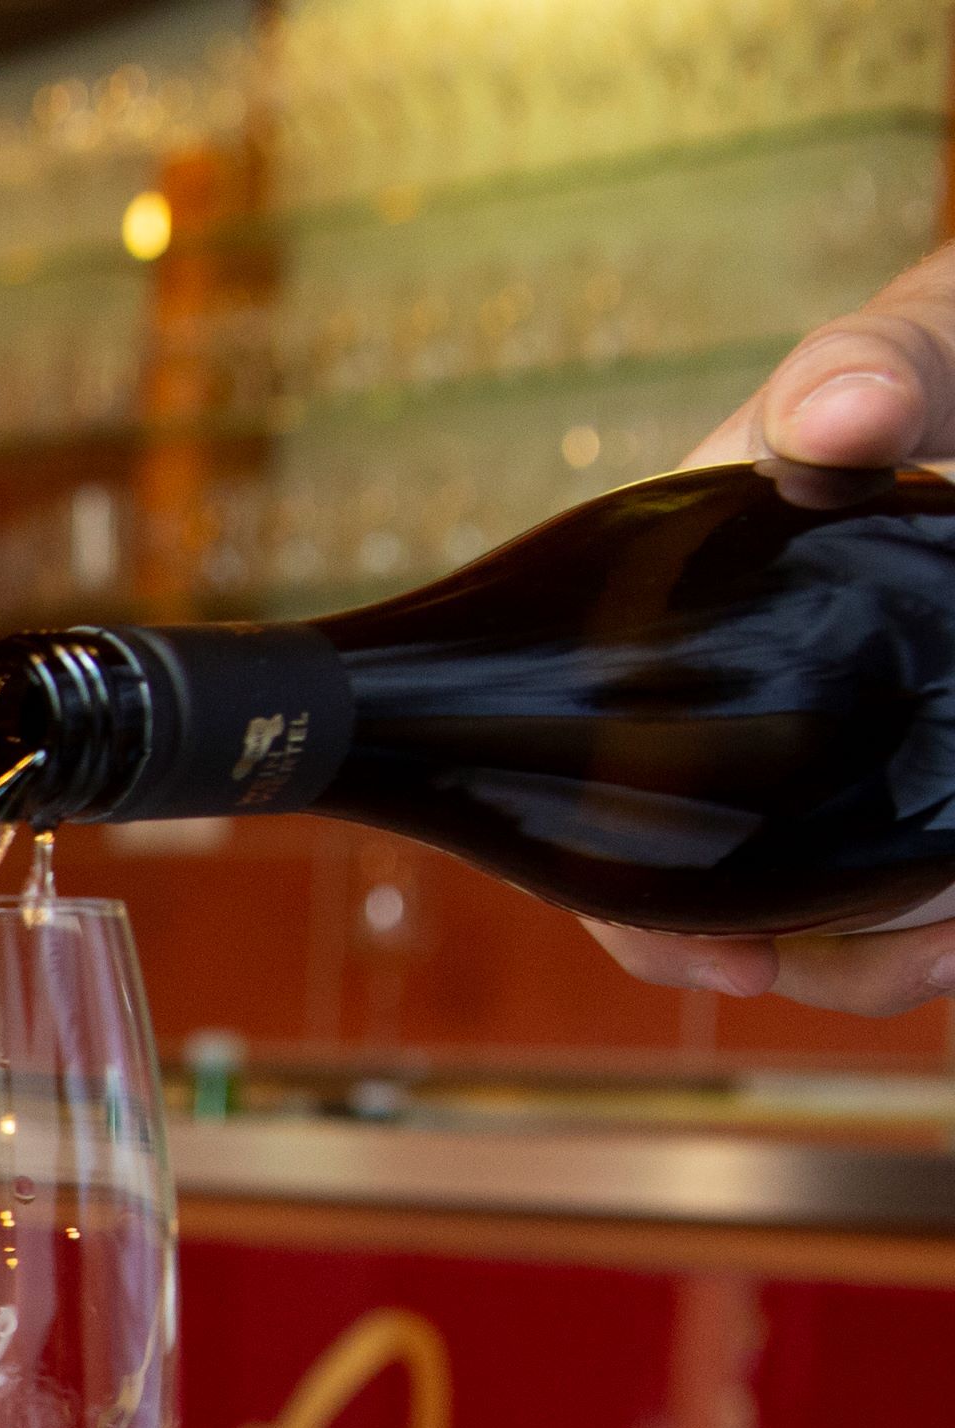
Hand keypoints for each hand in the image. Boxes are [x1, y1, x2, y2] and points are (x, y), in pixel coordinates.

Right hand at [586, 245, 954, 1013]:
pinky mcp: (917, 759)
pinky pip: (900, 865)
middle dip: (798, 955)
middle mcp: (745, 707)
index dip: (641, 908)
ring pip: (823, 899)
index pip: (614, 799)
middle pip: (718, 885)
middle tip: (886, 964)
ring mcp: (843, 743)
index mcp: (680, 629)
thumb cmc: (924, 360)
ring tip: (942, 947)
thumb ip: (868, 367)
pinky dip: (921, 914)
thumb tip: (833, 412)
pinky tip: (951, 919)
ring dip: (873, 953)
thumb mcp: (900, 355)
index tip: (722, 962)